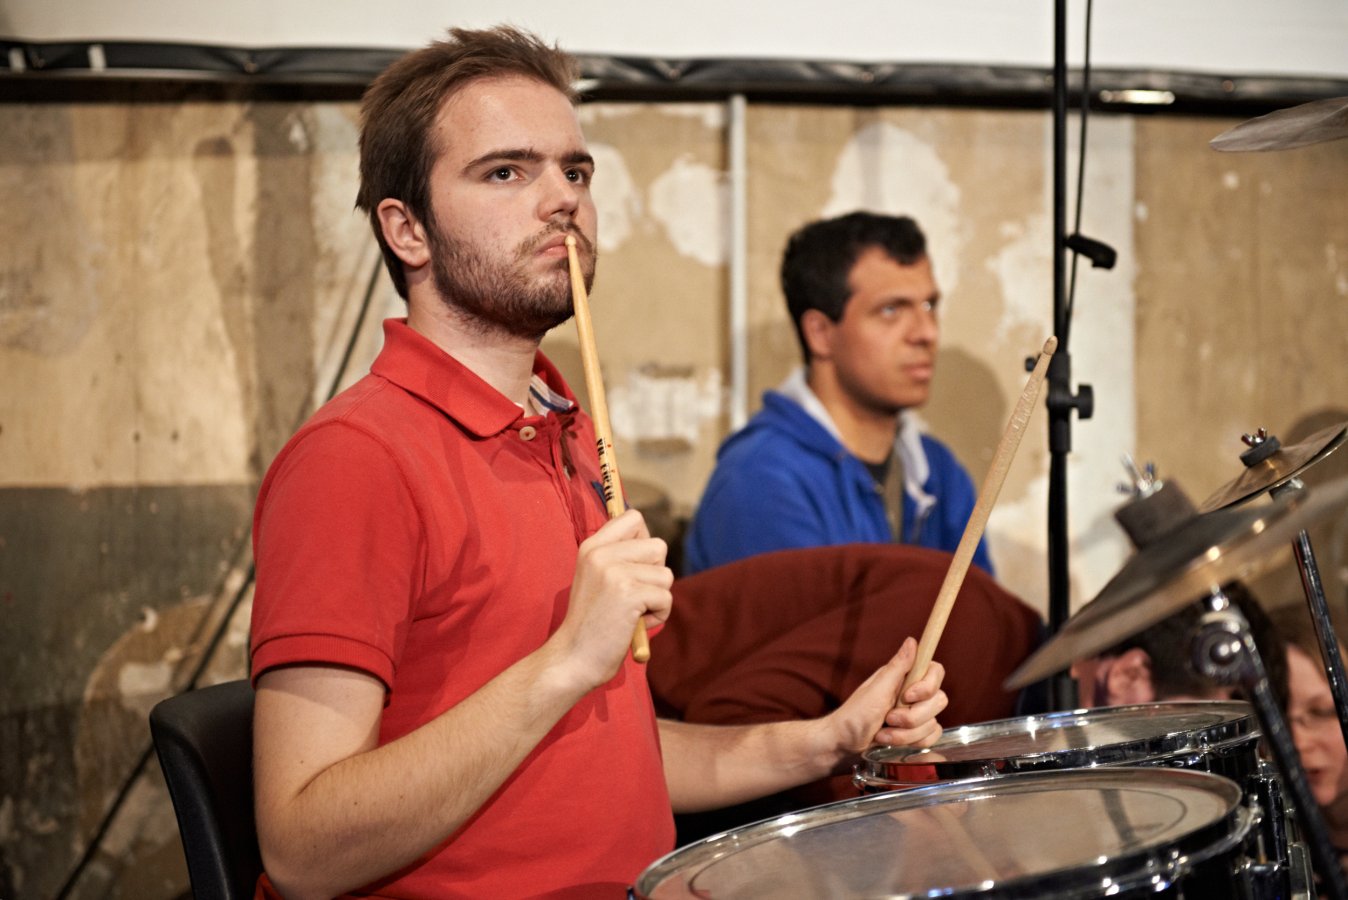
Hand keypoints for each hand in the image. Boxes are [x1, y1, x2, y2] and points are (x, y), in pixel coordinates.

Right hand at [549, 509, 672, 690]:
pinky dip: (658, 616)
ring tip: (631, 613)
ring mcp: (614, 572)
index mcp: (592, 546)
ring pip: (666, 574)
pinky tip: (634, 624)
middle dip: (655, 574)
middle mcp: (601, 554)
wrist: (573, 658)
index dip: (644, 542)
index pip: (633, 517)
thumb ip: (619, 557)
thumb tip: (654, 543)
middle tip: (632, 596)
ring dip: (657, 598)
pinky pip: (666, 597)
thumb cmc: (591, 622)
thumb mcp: (597, 578)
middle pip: (658, 546)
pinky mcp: (629, 593)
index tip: (634, 567)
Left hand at [825, 637, 947, 758]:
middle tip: (888, 718)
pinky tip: (892, 740)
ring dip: (905, 734)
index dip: (927, 686)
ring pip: (933, 723)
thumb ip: (897, 667)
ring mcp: (916, 713)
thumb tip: (912, 641)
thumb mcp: (876, 690)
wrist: (844, 743)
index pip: (936, 672)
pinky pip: (931, 737)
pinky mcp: (917, 732)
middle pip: (938, 700)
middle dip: (912, 717)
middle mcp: (913, 692)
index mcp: (904, 677)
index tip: (907, 697)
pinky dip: (912, 742)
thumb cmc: (854, 714)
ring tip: (883, 733)